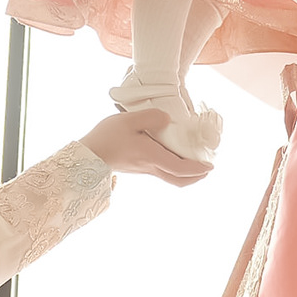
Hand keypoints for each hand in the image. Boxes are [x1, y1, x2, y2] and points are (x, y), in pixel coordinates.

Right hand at [80, 108, 212, 185]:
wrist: (86, 157)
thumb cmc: (106, 138)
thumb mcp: (128, 120)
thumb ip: (151, 117)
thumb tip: (168, 120)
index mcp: (151, 156)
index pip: (180, 168)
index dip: (197, 169)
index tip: (210, 166)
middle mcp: (150, 166)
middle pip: (178, 180)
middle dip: (195, 177)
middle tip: (206, 168)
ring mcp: (143, 169)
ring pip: (170, 177)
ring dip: (185, 173)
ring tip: (193, 161)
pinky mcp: (137, 168)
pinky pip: (161, 172)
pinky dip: (173, 168)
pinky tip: (172, 155)